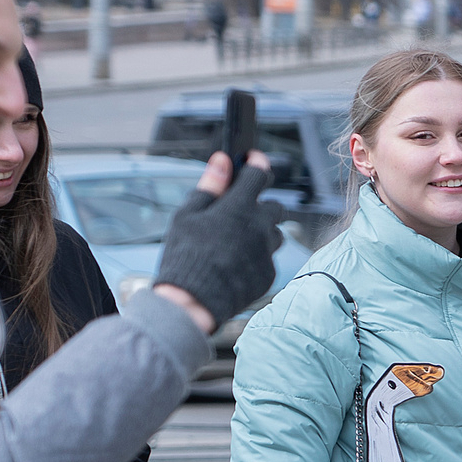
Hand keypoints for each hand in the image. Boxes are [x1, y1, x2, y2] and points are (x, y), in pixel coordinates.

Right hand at [150, 151, 281, 327]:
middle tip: (241, 209)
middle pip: (276, 205)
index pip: (259, 174)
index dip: (257, 163)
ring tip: (236, 239)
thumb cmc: (184, 254)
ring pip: (275, 232)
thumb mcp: (188, 215)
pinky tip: (235, 261)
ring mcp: (268, 251)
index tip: (252, 159)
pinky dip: (256, 255)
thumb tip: (222, 160)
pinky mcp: (270, 272)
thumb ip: (210, 186)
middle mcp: (260, 226)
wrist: (193, 301)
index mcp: (239, 207)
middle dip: (262, 203)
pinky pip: (269, 257)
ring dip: (262, 230)